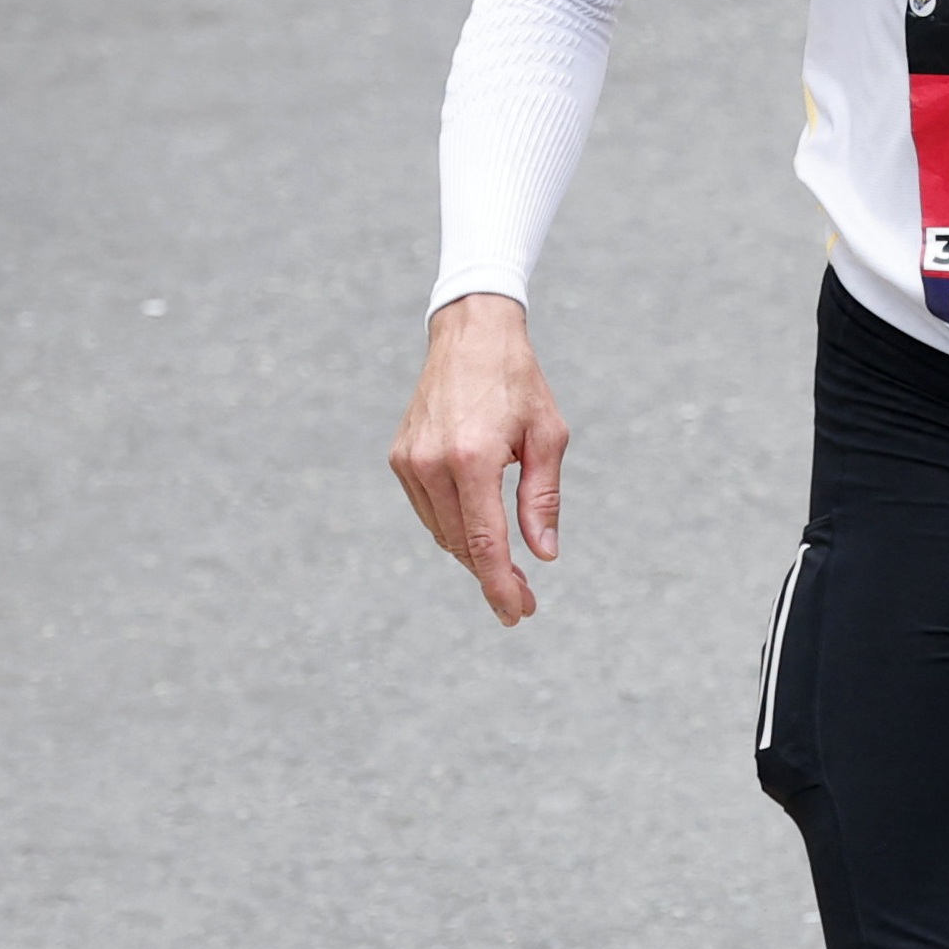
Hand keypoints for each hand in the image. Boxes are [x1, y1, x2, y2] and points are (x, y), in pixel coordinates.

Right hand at [392, 294, 570, 624]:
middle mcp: (431, 463)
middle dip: (493, 578)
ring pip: (442, 532)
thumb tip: (544, 555)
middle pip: (462, 544)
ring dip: (473, 556)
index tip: (519, 613)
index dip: (501, 585)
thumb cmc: (519, 383)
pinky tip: (478, 534)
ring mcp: (409, 461)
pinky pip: (428, 511)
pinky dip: (453, 529)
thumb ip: (543, 498)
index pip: (485, 542)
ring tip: (508, 571)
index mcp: (472, 458)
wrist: (470, 335)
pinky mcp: (399, 458)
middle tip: (524, 600)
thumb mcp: (548, 437)